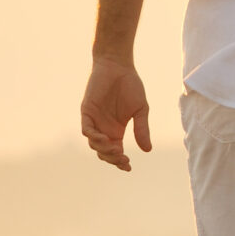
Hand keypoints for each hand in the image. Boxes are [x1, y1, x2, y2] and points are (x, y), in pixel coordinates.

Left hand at [81, 56, 152, 170]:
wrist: (118, 67)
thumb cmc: (130, 86)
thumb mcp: (140, 110)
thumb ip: (142, 129)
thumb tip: (147, 150)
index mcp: (116, 130)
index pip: (115, 152)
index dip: (120, 162)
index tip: (128, 167)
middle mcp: (104, 128)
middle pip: (103, 152)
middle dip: (112, 159)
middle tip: (123, 159)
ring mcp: (94, 121)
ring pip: (94, 144)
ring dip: (104, 150)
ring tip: (117, 150)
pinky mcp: (87, 112)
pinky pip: (87, 130)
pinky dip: (94, 138)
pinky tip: (105, 140)